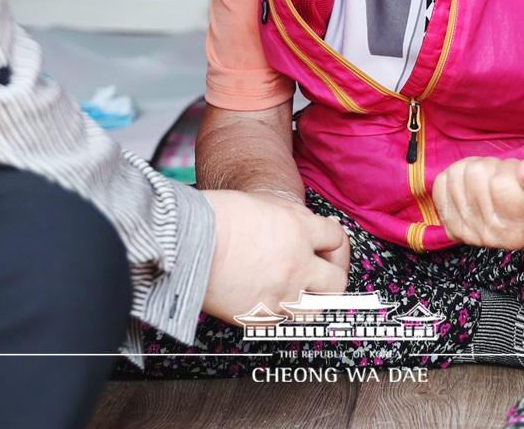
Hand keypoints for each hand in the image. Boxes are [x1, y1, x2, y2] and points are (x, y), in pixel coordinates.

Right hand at [200, 189, 349, 323]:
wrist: (185, 241)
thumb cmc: (216, 217)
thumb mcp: (263, 203)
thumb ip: (293, 218)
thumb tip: (313, 228)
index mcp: (300, 230)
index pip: (337, 239)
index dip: (333, 243)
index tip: (326, 246)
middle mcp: (297, 264)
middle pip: (336, 281)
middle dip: (331, 276)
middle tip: (321, 273)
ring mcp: (281, 294)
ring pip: (315, 309)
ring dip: (310, 300)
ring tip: (298, 291)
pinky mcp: (261, 316)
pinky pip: (282, 320)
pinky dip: (279, 311)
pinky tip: (267, 296)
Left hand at [431, 156, 523, 249]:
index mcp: (520, 231)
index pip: (501, 183)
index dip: (514, 169)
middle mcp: (490, 238)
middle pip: (476, 175)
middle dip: (496, 168)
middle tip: (511, 180)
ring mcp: (467, 233)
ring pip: (458, 174)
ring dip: (479, 169)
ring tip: (497, 182)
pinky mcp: (451, 223)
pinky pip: (442, 182)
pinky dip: (459, 174)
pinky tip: (477, 185)